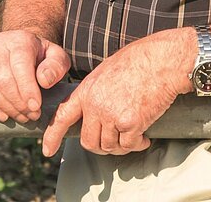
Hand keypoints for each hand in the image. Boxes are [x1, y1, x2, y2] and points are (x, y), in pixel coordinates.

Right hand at [0, 30, 70, 123]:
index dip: (27, 89)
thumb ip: (56, 66)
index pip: (20, 65)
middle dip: (18, 103)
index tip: (36, 107)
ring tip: (21, 116)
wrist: (20, 47)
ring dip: (5, 107)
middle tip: (31, 115)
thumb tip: (44, 81)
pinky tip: (3, 115)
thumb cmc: (41, 57)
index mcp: (19, 40)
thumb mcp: (57, 57)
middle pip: (3, 79)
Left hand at [41, 29, 192, 156]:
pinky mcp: (130, 123)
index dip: (53, 135)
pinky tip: (145, 136)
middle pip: (89, 142)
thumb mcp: (107, 71)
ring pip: (110, 147)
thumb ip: (98, 91)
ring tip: (134, 135)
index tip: (47, 150)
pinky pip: (129, 146)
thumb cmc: (141, 60)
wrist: (163, 60)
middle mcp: (95, 104)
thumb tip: (96, 110)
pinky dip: (138, 145)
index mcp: (87, 89)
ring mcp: (111, 114)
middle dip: (102, 146)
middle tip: (117, 141)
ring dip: (122, 146)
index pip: (62, 116)